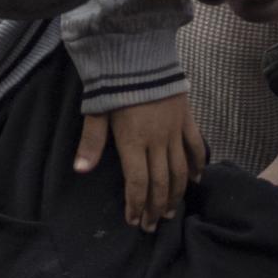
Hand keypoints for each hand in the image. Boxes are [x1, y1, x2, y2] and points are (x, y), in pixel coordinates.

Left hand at [74, 92, 204, 229]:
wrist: (140, 52)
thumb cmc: (113, 82)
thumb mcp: (96, 111)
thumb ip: (91, 142)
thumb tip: (81, 170)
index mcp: (133, 141)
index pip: (137, 182)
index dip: (136, 204)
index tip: (133, 220)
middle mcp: (157, 140)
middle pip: (160, 182)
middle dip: (154, 206)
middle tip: (151, 225)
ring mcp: (175, 130)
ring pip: (180, 170)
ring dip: (175, 193)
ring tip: (169, 212)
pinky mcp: (187, 118)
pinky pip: (196, 146)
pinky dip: (197, 165)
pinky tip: (194, 180)